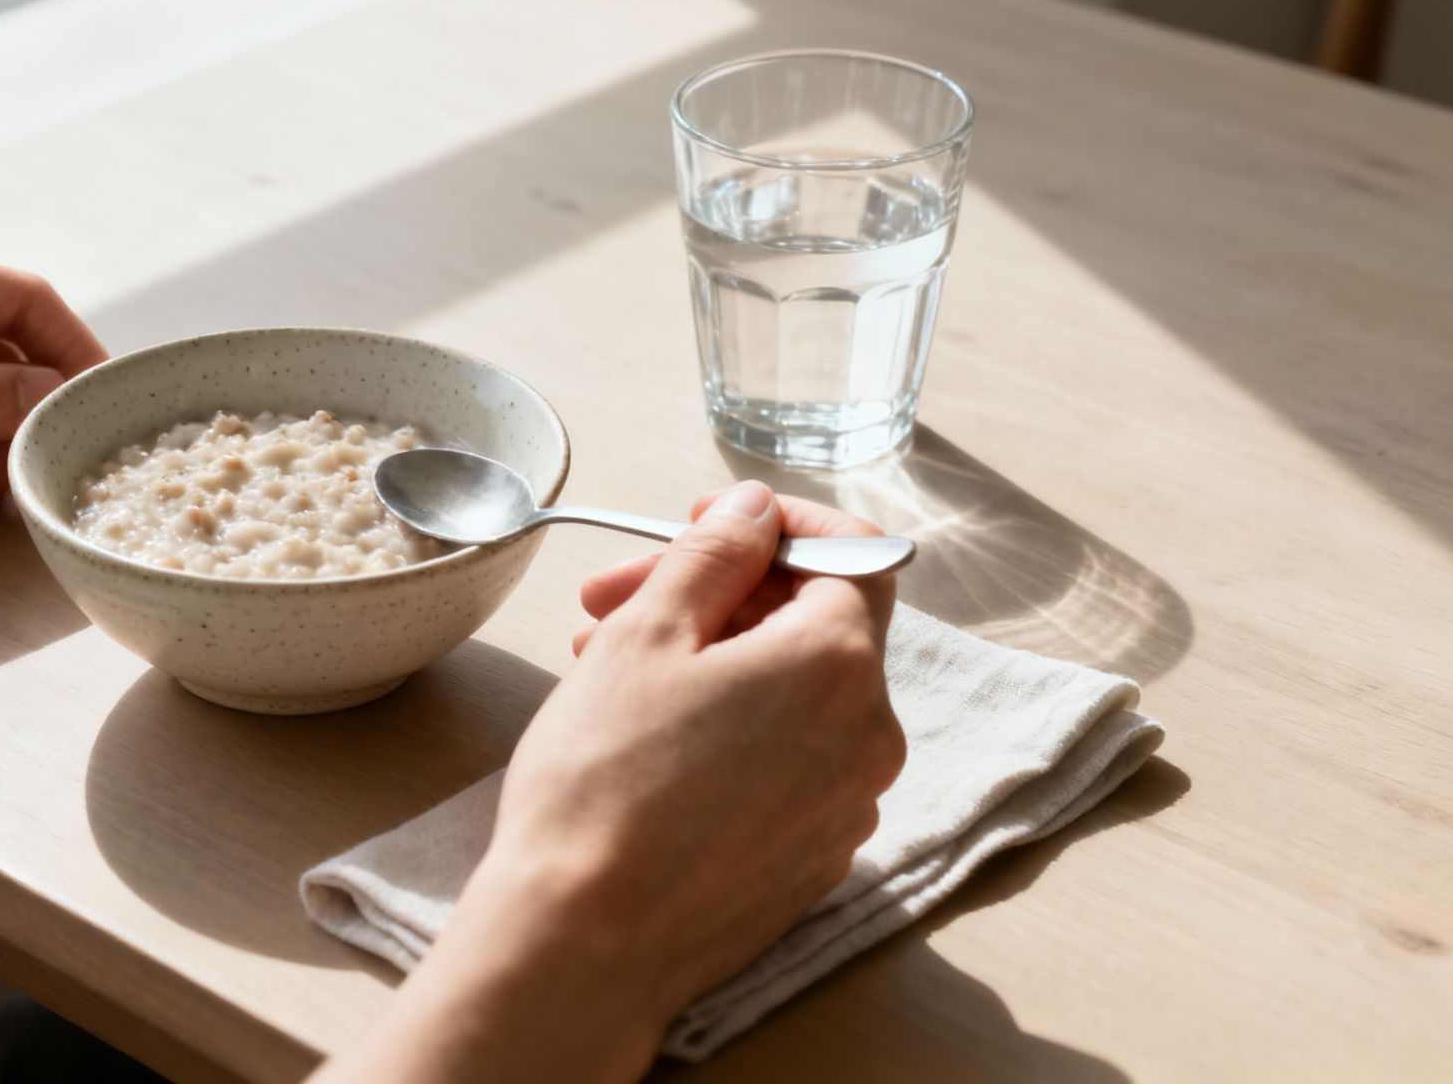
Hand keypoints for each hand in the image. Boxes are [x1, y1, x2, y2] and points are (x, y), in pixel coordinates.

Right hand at [313, 481, 902, 1083]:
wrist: (583, 941)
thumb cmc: (605, 782)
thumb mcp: (648, 634)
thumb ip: (714, 554)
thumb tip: (755, 511)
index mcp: (840, 664)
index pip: (853, 553)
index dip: (779, 525)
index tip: (711, 522)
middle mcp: (868, 737)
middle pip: (810, 627)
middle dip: (715, 596)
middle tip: (612, 599)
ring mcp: (845, 808)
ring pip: (789, 700)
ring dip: (709, 664)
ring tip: (605, 670)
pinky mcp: (810, 861)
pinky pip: (784, 767)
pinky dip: (727, 733)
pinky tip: (643, 742)